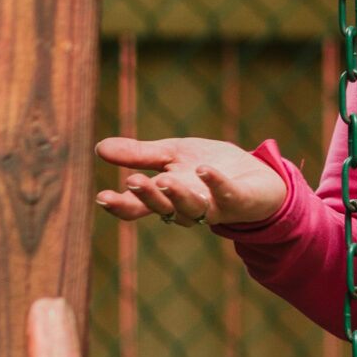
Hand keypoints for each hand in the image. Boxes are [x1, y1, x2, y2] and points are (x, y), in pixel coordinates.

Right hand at [95, 136, 285, 230]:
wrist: (258, 176)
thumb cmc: (211, 167)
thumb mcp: (172, 154)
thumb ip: (139, 154)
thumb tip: (99, 147)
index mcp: (167, 197)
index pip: (138, 207)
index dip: (120, 205)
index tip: (102, 197)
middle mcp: (187, 208)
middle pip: (163, 208)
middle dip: (147, 197)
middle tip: (132, 181)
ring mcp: (213, 207)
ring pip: (191, 209)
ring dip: (177, 196)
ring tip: (164, 180)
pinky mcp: (238, 200)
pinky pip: (226, 195)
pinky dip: (215, 183)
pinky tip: (204, 170)